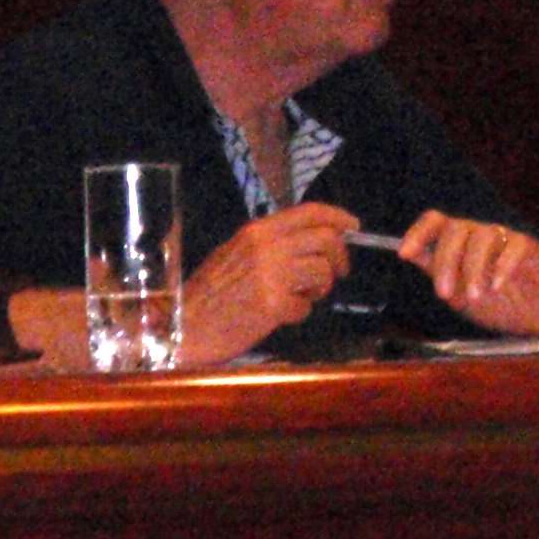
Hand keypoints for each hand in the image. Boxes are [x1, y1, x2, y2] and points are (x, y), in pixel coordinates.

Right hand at [179, 202, 360, 365]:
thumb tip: (313, 241)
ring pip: (322, 272)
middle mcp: (266, 247)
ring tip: (302, 297)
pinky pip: (305, 306)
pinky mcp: (272, 305)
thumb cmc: (209, 293)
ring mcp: (270, 275)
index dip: (338, 217)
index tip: (354, 227)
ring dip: (320, 288)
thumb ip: (271, 244)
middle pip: (326, 240)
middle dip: (340, 257)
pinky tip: (281, 316)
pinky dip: (299, 313)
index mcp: (257, 231)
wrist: (184, 327)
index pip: (310, 212)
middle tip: (338, 273)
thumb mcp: (236, 253)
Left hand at [399, 210, 538, 337]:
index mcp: (460, 244)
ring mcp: (507, 239)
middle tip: (444, 293)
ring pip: (484, 236)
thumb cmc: (499, 305)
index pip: (437, 222)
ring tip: (475, 296)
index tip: (404, 253)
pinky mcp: (531, 248)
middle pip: (457, 228)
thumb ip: (436, 271)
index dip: (418, 233)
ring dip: (473, 267)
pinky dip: (502, 266)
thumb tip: (408, 252)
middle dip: (446, 261)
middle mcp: (481, 236)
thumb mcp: (458, 294)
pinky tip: (497, 286)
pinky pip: (514, 246)